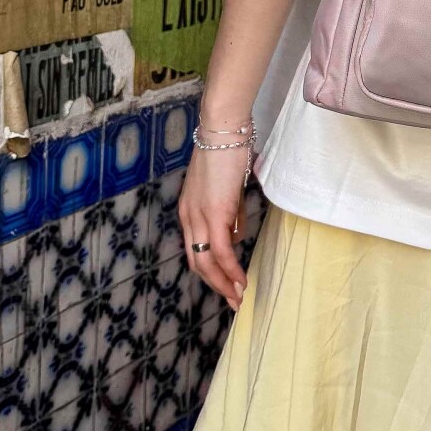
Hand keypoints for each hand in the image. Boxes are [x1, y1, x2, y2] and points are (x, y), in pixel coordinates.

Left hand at [177, 145, 248, 309]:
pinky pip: (221, 252)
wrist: (222, 130)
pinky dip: (231, 271)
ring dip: (223, 284)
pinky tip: (242, 281)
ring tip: (239, 298)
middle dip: (215, 285)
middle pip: (197, 263)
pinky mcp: (215, 214)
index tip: (226, 284)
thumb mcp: (226, 188)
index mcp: (188, 211)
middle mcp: (189, 217)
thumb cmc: (228, 151)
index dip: (210, 271)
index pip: (196, 250)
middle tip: (233, 300)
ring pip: (206, 263)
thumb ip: (229, 213)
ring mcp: (200, 217)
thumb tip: (236, 236)